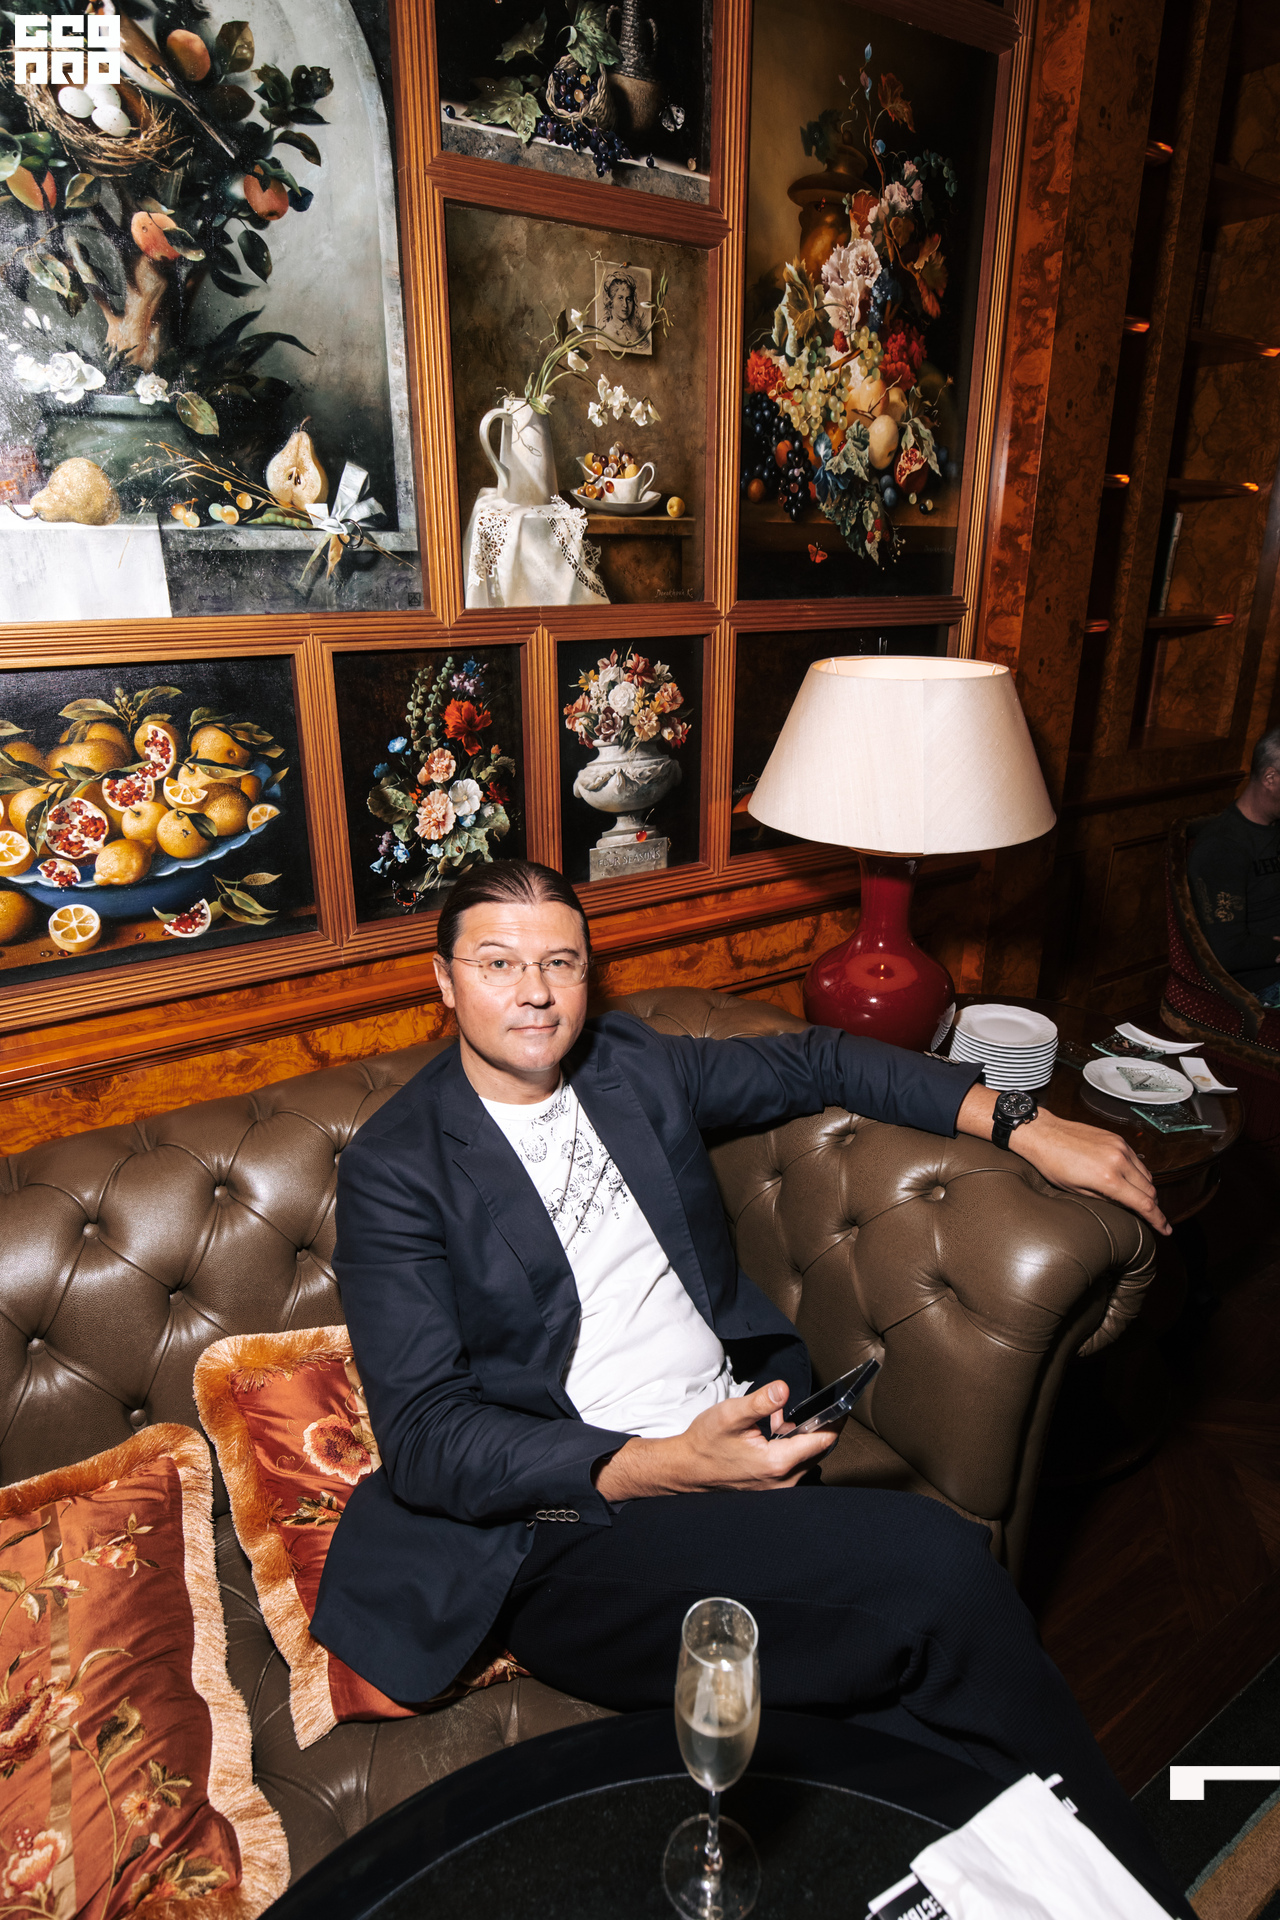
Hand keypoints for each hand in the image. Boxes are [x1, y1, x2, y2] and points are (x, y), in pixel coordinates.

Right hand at [593, 1381, 836, 1499]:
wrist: (686, 1468)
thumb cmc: (706, 1442)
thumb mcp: (731, 1414)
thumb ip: (761, 1402)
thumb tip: (784, 1389)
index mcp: (778, 1463)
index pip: (823, 1441)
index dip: (835, 1420)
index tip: (841, 1403)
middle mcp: (783, 1481)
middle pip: (819, 1450)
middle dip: (815, 1427)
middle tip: (802, 1408)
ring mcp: (778, 1488)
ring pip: (807, 1458)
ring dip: (800, 1437)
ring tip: (778, 1421)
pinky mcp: (772, 1488)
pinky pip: (794, 1466)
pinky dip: (791, 1447)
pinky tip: (772, 1434)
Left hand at [1008, 1108, 1169, 1235]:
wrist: (1044, 1134)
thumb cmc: (1053, 1164)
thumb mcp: (1076, 1191)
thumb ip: (1106, 1200)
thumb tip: (1125, 1208)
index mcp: (1107, 1178)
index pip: (1144, 1204)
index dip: (1158, 1220)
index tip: (1166, 1230)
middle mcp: (1118, 1161)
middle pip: (1150, 1190)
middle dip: (1152, 1206)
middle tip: (1150, 1217)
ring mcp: (1120, 1147)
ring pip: (1147, 1174)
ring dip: (1146, 1189)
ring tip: (1136, 1199)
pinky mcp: (1117, 1139)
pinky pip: (1137, 1160)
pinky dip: (1138, 1173)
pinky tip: (1127, 1180)